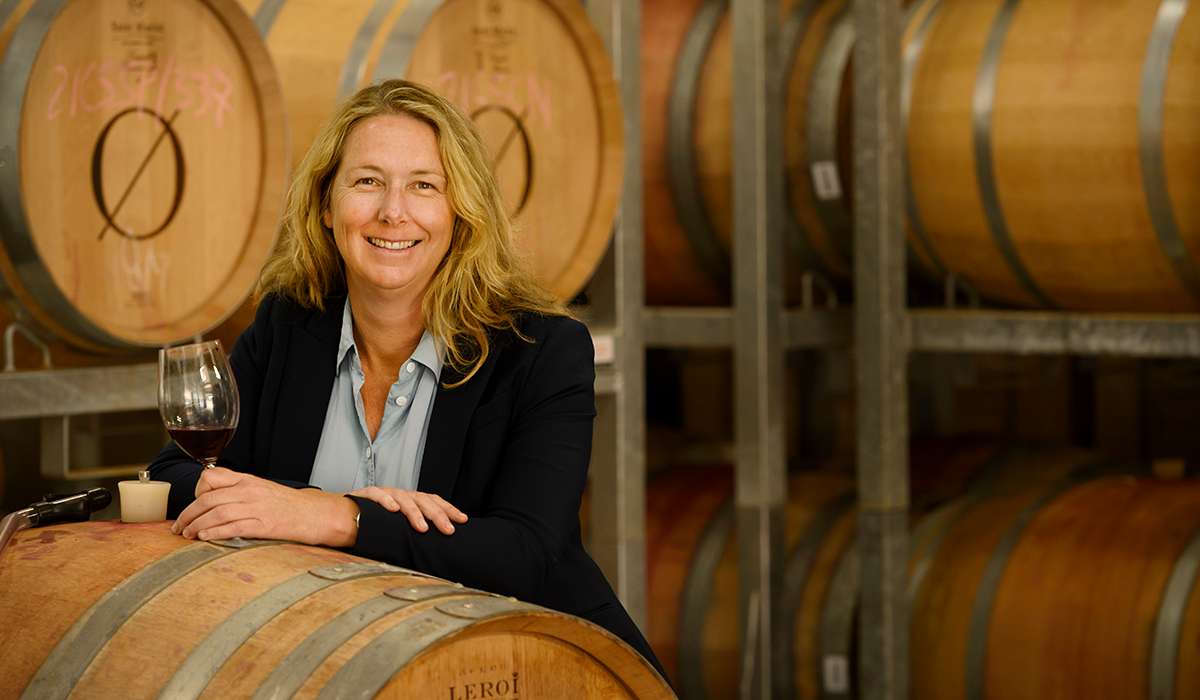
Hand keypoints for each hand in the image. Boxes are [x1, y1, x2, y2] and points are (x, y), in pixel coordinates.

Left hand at [170, 467, 357, 546]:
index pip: (211, 478)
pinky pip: (232, 528)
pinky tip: (204, 537)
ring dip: (195, 525)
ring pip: (215, 513)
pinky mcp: (264, 526)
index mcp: (248, 480)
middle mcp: (250, 491)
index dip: (195, 492)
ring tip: (187, 535)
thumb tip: (213, 501)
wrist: (319, 514)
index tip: (192, 506)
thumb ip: (240, 492)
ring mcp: (257, 507)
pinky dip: (214, 533)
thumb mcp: (264, 490)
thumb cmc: (291, 506)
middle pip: (207, 499)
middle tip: (178, 527)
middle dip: (187, 514)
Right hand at [347, 486, 466, 534]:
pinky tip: (393, 509)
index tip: (462, 520)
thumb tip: (435, 548)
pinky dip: (385, 500)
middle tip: (448, 529)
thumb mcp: (397, 528)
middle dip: (437, 514)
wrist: (341, 516)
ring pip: (402, 497)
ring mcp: (383, 493)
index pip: (432, 501)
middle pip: (422, 499)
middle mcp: (399, 495)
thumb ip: (412, 533)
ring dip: (414, 511)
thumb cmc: (373, 524)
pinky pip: (377, 494)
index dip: (448, 509)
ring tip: (422, 526)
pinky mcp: (365, 495)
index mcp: (409, 501)